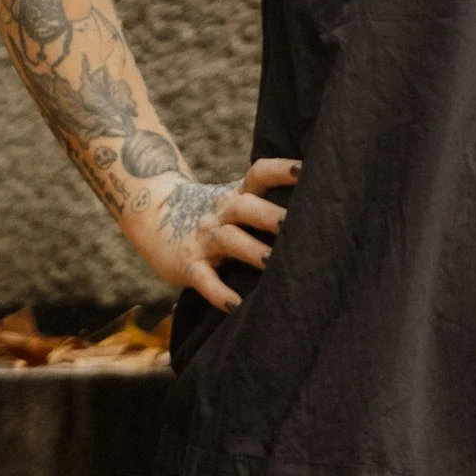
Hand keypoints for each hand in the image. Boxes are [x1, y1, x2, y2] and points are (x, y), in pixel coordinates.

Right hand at [125, 157, 300, 311]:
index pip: (259, 173)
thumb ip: (268, 202)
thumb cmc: (216, 217)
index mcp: (237, 195)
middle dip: (271, 215)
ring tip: (274, 263)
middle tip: (298, 223)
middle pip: (245, 206)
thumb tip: (321, 209)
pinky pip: (204, 280)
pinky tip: (237, 306)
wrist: (153, 220)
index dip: (281, 170)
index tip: (306, 170)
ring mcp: (204, 239)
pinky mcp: (189, 266)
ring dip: (252, 250)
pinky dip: (220, 293)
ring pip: (228, 240)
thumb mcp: (236, 201)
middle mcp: (222, 213)